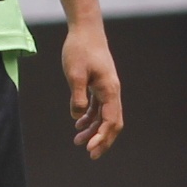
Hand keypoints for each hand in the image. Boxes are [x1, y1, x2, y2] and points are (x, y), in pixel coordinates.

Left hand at [62, 22, 123, 158]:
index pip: (110, 121)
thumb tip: (77, 116)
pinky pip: (98, 107)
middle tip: (90, 155)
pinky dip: (90, 118)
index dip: (102, 137)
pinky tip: (78, 124)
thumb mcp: (74, 74)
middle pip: (112, 122)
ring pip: (104, 116)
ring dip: (93, 130)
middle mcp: (112, 91)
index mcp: (110, 90)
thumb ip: (77, 96)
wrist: (85, 31)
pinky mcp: (99, 85)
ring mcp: (106, 88)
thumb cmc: (80, 50)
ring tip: (77, 141)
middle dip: (103, 140)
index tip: (89, 149)